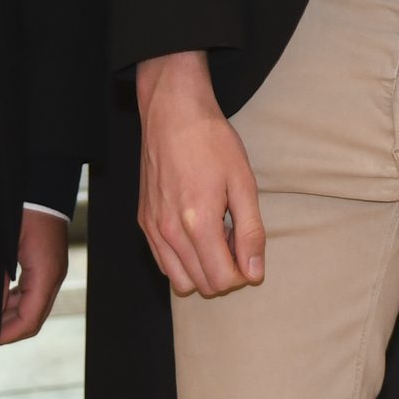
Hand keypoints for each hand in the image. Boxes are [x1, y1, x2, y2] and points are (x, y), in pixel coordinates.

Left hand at [0, 207, 70, 344]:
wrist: (41, 185)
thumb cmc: (22, 210)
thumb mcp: (4, 248)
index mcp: (46, 275)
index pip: (29, 320)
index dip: (7, 334)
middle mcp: (54, 277)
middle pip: (33, 319)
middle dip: (8, 330)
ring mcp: (52, 271)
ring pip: (33, 308)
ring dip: (11, 317)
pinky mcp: (47, 265)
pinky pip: (33, 293)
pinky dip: (16, 303)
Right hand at [135, 51, 265, 296]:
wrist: (173, 113)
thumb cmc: (211, 142)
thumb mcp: (243, 183)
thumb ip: (251, 232)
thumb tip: (255, 272)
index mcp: (198, 222)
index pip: (223, 280)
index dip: (244, 273)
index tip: (251, 252)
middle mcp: (169, 231)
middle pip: (202, 285)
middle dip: (225, 272)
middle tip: (236, 239)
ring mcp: (152, 228)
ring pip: (179, 280)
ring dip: (203, 270)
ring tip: (217, 236)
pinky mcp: (143, 221)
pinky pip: (163, 262)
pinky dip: (183, 260)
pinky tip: (197, 232)